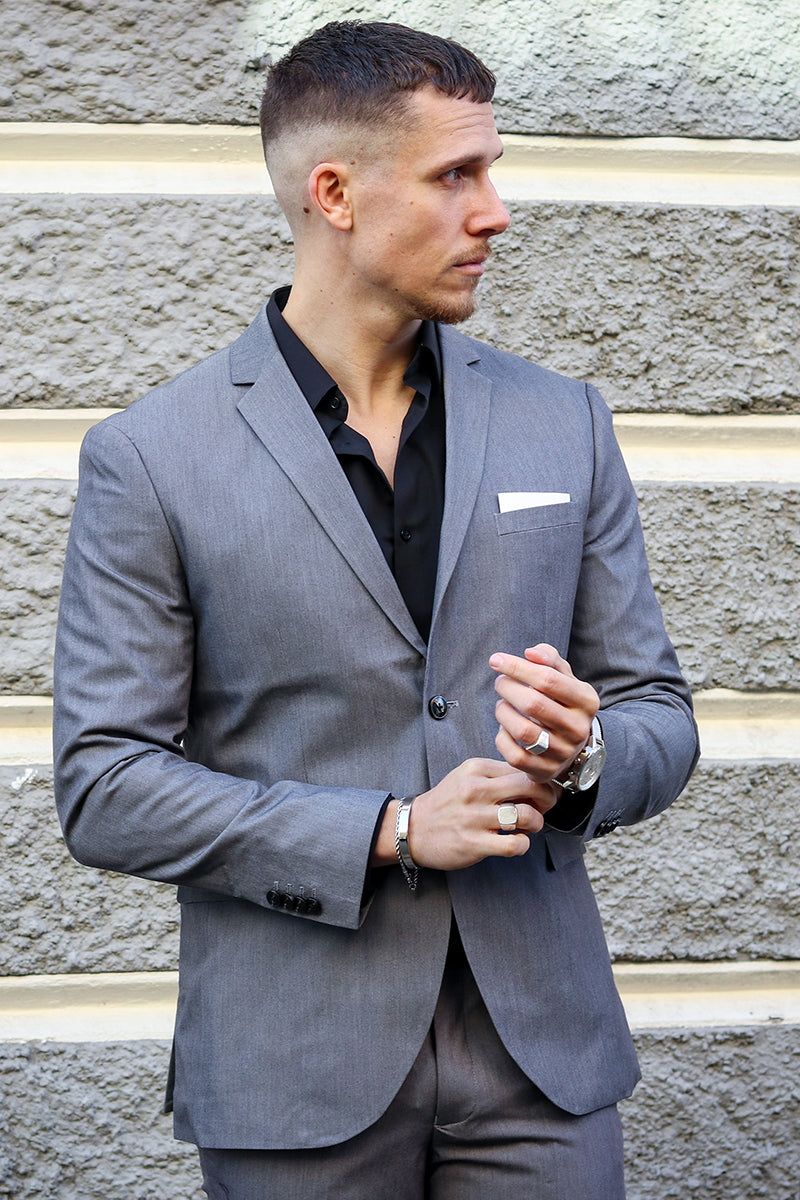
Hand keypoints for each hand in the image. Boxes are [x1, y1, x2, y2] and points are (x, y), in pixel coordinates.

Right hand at [372, 758, 554, 871]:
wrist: (412, 829)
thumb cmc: (446, 804)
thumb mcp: (466, 777)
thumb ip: (496, 776)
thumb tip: (533, 782)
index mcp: (476, 769)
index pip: (522, 769)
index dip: (540, 782)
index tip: (542, 793)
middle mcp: (476, 790)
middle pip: (531, 787)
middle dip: (547, 799)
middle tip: (544, 808)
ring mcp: (474, 817)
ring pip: (526, 815)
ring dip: (536, 823)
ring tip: (529, 827)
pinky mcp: (474, 843)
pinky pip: (514, 844)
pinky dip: (523, 845)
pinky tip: (516, 843)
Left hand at [490, 644, 598, 782]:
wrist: (574, 746)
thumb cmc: (562, 703)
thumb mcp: (564, 678)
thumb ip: (549, 659)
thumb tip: (530, 653)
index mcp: (586, 701)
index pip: (548, 679)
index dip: (517, 667)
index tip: (496, 660)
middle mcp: (578, 728)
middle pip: (533, 704)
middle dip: (508, 688)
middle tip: (500, 682)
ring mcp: (562, 753)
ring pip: (523, 731)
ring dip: (503, 712)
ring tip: (502, 703)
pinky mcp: (545, 771)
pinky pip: (514, 755)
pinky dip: (502, 737)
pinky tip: (504, 727)